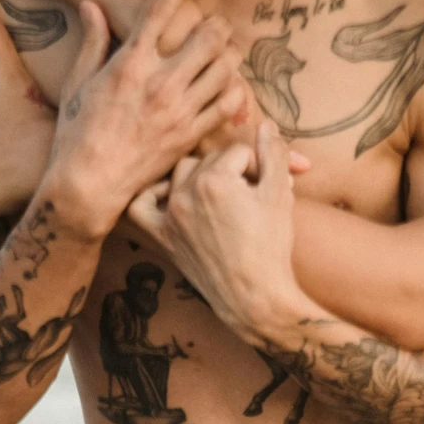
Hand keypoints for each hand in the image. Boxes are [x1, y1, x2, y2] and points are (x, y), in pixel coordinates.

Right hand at [41, 0, 250, 239]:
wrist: (89, 187)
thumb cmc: (77, 135)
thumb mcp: (77, 84)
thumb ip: (92, 42)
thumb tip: (91, 5)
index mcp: (130, 64)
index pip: (160, 11)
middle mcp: (160, 83)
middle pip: (208, 36)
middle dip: (216, 24)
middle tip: (215, 25)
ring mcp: (179, 111)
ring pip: (225, 67)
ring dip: (229, 54)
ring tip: (225, 52)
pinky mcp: (191, 136)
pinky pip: (227, 104)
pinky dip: (233, 89)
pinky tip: (227, 86)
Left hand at [128, 119, 312, 341]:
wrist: (256, 300)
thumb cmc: (271, 248)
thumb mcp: (280, 195)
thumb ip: (274, 153)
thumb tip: (266, 123)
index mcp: (215, 179)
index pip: (239, 151)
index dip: (261, 165)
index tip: (273, 184)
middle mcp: (185, 193)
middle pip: (211, 160)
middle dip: (235, 171)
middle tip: (255, 192)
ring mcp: (170, 216)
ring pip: (180, 173)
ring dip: (201, 175)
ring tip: (224, 192)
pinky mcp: (163, 236)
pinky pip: (143, 205)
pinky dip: (153, 195)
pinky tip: (173, 196)